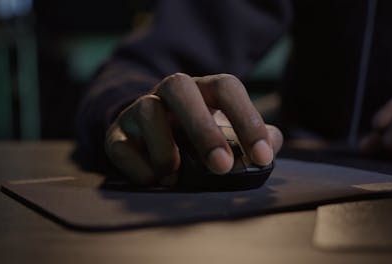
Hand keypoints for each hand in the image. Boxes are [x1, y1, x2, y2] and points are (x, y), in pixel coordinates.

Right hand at [105, 73, 282, 184]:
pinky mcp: (117, 135)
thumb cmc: (197, 136)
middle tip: (221, 166)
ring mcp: (139, 110)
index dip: (246, 119)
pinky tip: (155, 180)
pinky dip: (139, 167)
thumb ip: (253, 136)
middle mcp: (169, 93)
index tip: (262, 157)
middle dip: (202, 128)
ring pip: (146, 109)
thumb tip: (274, 141)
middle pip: (178, 87)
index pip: (226, 87)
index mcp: (202, 89)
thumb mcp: (227, 133)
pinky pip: (120, 144)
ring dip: (165, 148)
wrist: (150, 135)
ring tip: (177, 176)